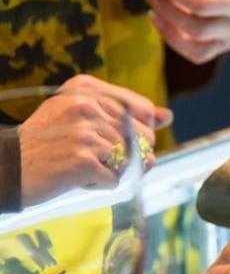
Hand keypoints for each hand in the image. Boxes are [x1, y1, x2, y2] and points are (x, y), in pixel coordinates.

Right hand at [18, 75, 171, 205]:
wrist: (6, 167)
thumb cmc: (47, 143)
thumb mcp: (82, 117)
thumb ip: (127, 114)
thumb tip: (168, 116)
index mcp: (86, 89)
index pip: (143, 110)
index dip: (139, 130)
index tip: (113, 137)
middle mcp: (87, 107)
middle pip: (144, 138)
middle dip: (127, 154)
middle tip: (90, 154)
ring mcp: (86, 134)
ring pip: (130, 161)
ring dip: (110, 170)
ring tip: (79, 164)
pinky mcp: (83, 161)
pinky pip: (115, 180)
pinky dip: (99, 184)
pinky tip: (75, 178)